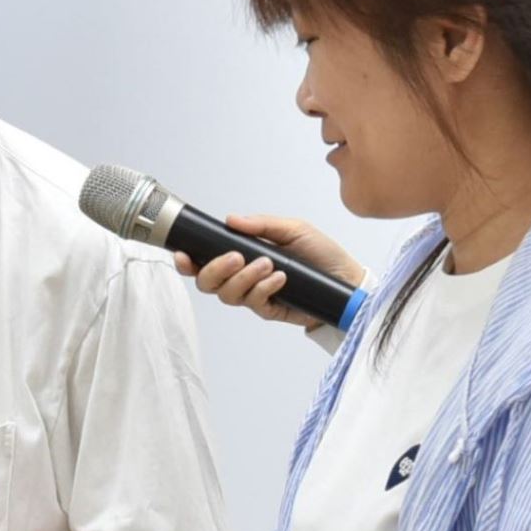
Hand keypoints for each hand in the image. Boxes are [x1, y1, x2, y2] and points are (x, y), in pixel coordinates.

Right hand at [179, 212, 358, 324]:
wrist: (347, 279)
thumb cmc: (321, 254)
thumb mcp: (294, 229)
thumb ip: (262, 225)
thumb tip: (231, 220)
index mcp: (242, 255)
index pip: (204, 261)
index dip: (188, 262)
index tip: (184, 255)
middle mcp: (243, 277)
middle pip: (207, 283)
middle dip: (215, 269)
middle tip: (236, 257)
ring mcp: (254, 295)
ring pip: (228, 295)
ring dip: (244, 278)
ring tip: (269, 265)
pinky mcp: (269, 311)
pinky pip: (254, 303)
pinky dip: (264, 288)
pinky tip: (280, 278)